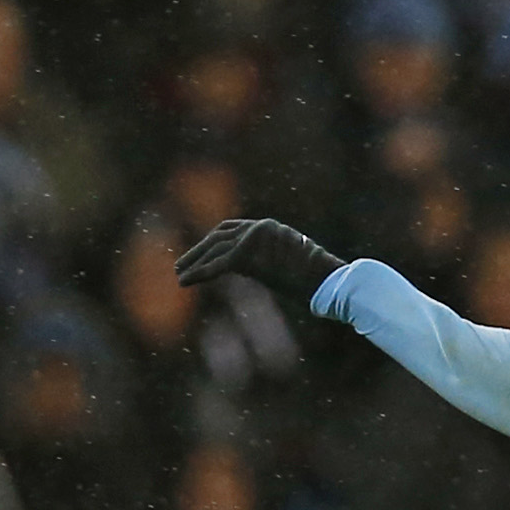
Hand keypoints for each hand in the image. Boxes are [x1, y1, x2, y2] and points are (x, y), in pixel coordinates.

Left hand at [175, 218, 343, 301]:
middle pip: (220, 235)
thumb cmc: (322, 281)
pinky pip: (217, 264)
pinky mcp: (249, 255)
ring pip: (215, 249)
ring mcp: (254, 239)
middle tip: (182, 264)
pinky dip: (199, 272)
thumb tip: (273, 274)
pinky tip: (185, 281)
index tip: (203, 252)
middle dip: (200, 249)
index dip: (214, 241)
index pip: (234, 228)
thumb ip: (277, 262)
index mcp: (271, 228)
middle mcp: (260, 227)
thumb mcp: (297, 264)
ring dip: (194, 261)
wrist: (330, 282)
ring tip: (180, 274)